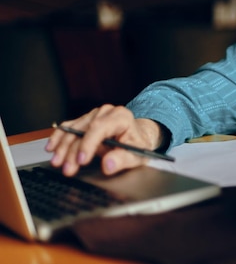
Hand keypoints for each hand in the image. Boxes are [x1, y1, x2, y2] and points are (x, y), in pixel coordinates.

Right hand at [45, 104, 161, 176]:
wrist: (138, 135)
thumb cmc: (138, 144)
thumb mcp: (137, 155)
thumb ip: (123, 160)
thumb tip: (108, 165)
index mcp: (121, 117)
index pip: (100, 127)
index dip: (89, 144)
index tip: (81, 160)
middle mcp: (106, 112)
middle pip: (84, 130)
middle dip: (73, 151)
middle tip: (67, 168)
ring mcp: (94, 114)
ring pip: (73, 129)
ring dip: (63, 146)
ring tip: (57, 162)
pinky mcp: (86, 119)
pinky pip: (69, 126)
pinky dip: (59, 137)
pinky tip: (52, 147)